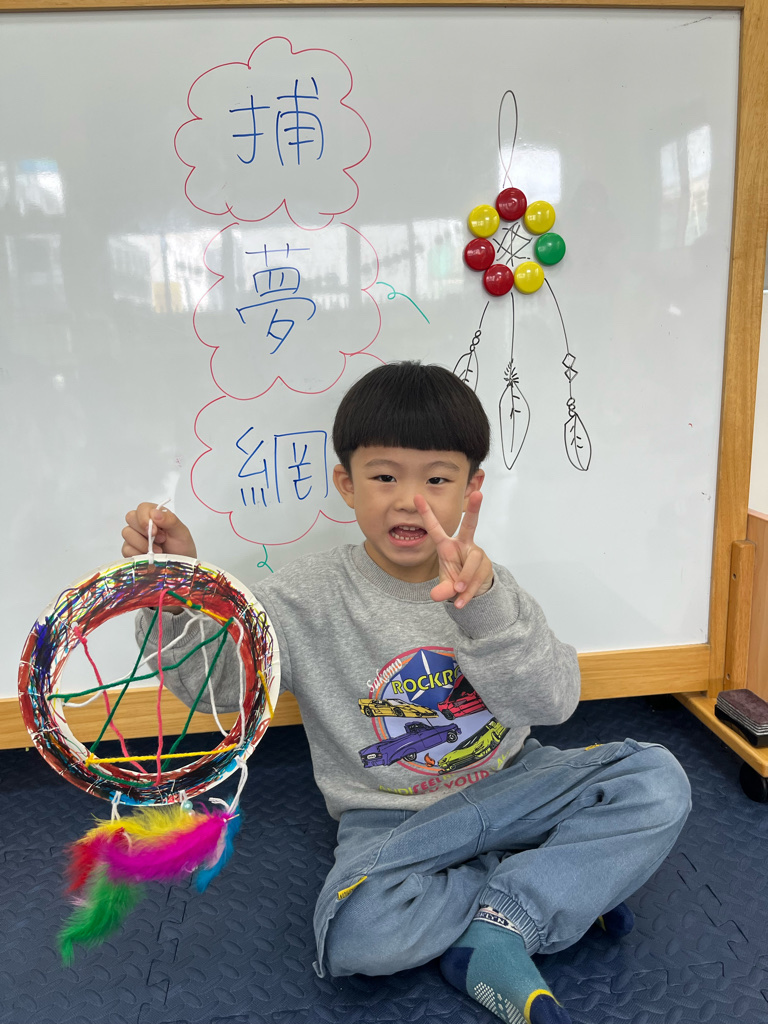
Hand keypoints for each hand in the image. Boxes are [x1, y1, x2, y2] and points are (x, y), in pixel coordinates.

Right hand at [121, 503, 196, 559]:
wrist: (180, 566)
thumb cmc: (181, 547)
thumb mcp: (181, 532)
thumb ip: (170, 520)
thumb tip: (155, 512)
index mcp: (154, 515)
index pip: (142, 508)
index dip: (146, 518)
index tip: (156, 530)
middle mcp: (142, 524)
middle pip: (130, 517)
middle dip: (144, 530)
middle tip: (160, 539)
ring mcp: (135, 537)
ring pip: (127, 533)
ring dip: (142, 543)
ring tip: (158, 551)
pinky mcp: (130, 550)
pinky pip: (126, 549)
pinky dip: (138, 553)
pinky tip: (149, 557)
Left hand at [413, 492, 492, 608]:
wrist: (474, 590)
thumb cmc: (456, 579)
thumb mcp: (446, 585)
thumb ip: (442, 590)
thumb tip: (437, 596)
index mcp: (447, 545)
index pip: (435, 528)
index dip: (426, 513)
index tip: (417, 496)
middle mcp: (464, 544)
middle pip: (470, 524)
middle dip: (474, 509)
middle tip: (479, 494)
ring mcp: (477, 553)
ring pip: (472, 562)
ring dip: (464, 578)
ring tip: (457, 590)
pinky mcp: (486, 565)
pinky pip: (477, 577)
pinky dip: (468, 592)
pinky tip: (461, 602)